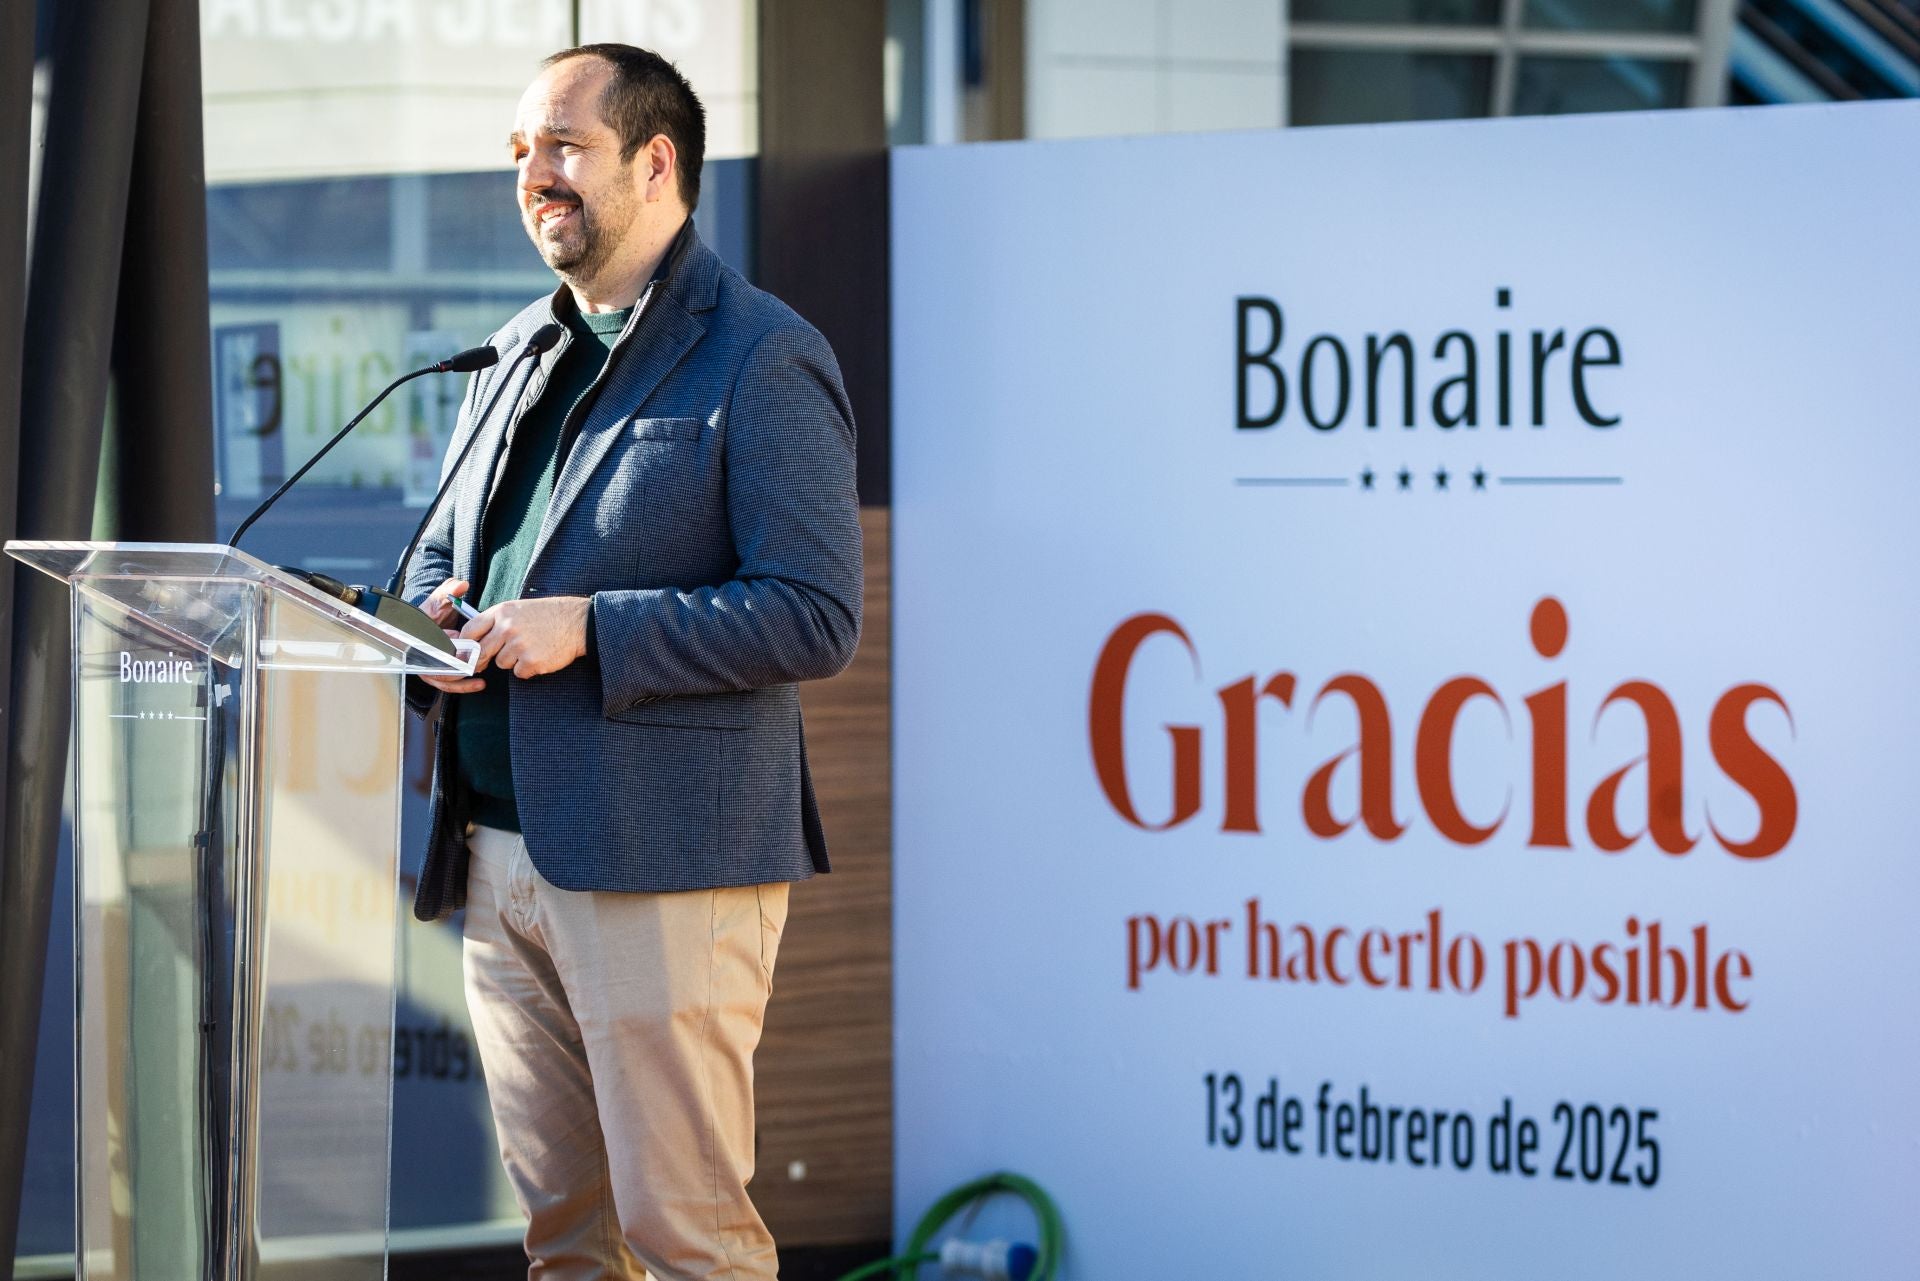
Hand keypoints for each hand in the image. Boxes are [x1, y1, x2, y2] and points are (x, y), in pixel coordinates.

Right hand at [419, 579, 485, 693]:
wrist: (428, 627)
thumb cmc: (433, 615)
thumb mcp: (440, 600)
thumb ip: (449, 591)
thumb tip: (461, 585)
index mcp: (420, 635)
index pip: (432, 642)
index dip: (446, 641)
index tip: (458, 637)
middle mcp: (420, 654)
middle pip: (438, 665)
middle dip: (458, 664)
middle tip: (477, 661)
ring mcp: (427, 667)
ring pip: (444, 678)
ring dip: (463, 678)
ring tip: (481, 673)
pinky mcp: (436, 676)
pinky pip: (448, 684)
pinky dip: (463, 686)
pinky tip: (480, 684)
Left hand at [461, 596, 589, 678]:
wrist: (577, 622)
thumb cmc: (547, 615)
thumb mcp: (518, 609)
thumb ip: (496, 621)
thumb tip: (473, 641)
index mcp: (502, 612)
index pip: (470, 630)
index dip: (465, 645)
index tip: (465, 653)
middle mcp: (508, 628)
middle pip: (481, 651)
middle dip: (481, 660)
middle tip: (482, 664)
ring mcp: (519, 645)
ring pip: (501, 663)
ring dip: (512, 661)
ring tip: (530, 648)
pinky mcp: (531, 661)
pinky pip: (519, 672)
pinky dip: (527, 668)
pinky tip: (539, 656)